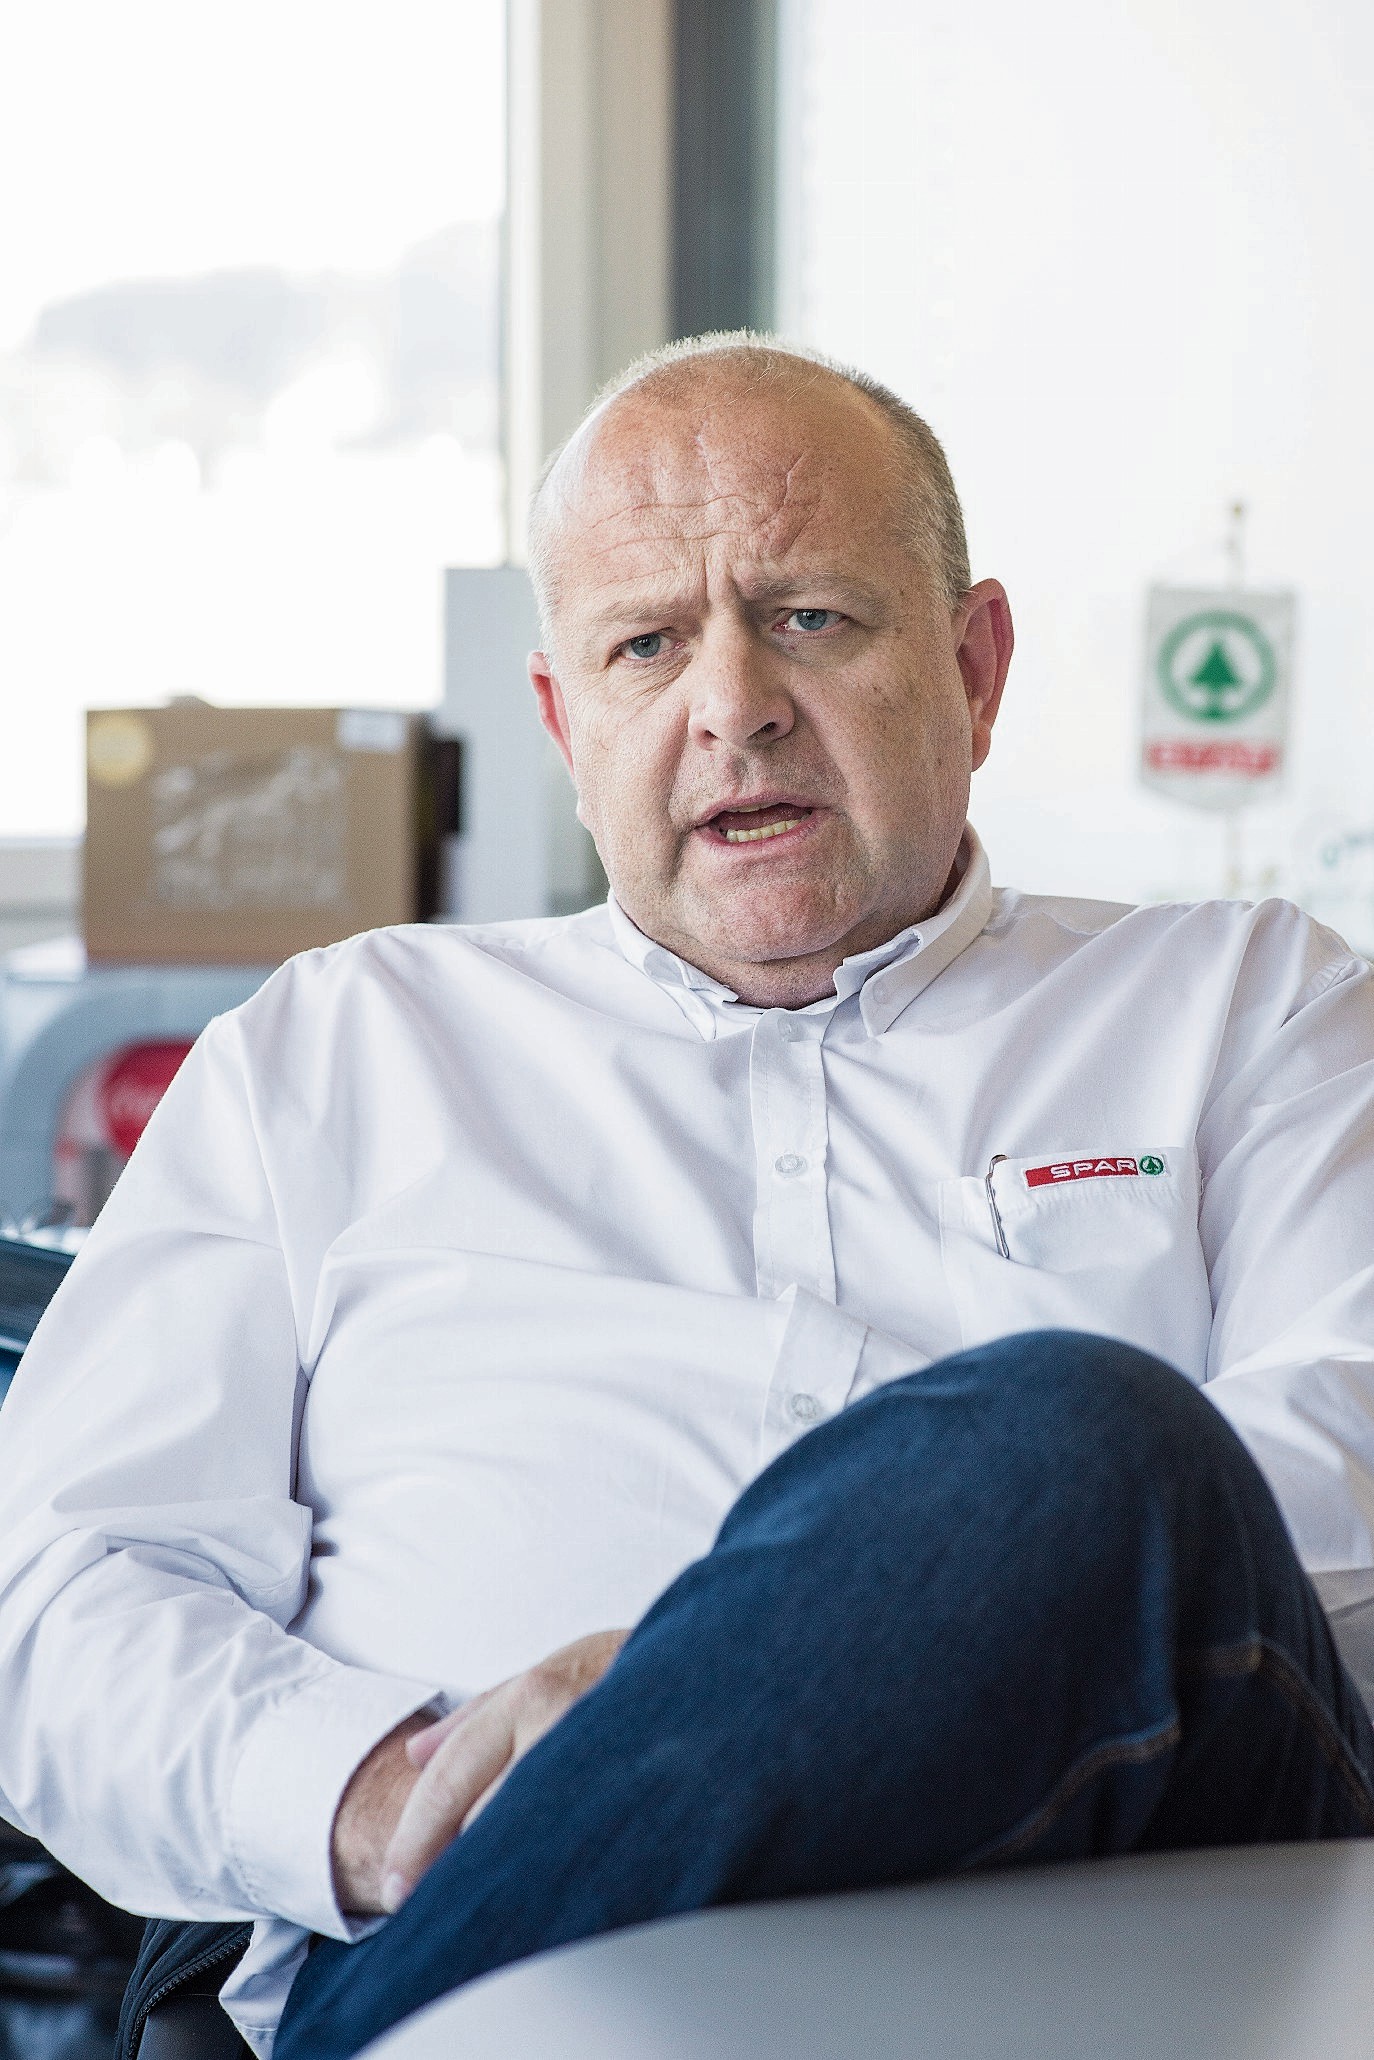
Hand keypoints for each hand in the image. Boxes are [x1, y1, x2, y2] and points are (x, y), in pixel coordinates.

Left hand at [332, 1629, 627, 1916]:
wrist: (736, 1664)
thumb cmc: (636, 1668)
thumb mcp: (557, 1669)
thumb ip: (483, 1712)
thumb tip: (413, 1753)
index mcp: (540, 1690)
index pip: (456, 1772)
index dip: (418, 1833)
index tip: (397, 1884)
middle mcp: (570, 1722)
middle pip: (489, 1816)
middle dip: (453, 1863)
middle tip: (426, 1903)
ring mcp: (609, 1759)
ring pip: (532, 1836)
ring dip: (505, 1870)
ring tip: (489, 1897)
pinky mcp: (646, 1800)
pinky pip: (585, 1849)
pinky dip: (556, 1870)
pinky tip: (549, 1887)